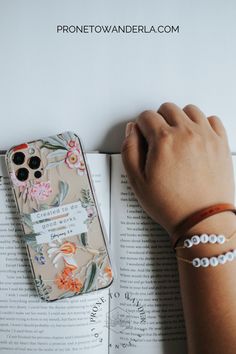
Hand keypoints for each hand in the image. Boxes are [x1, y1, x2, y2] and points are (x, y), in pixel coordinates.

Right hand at [121, 102, 233, 234]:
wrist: (202, 220)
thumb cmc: (171, 205)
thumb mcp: (137, 181)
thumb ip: (129, 150)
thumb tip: (132, 130)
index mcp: (163, 140)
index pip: (147, 116)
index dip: (141, 126)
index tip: (144, 137)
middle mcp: (186, 133)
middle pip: (168, 108)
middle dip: (159, 119)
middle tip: (159, 138)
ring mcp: (206, 136)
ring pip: (190, 110)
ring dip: (180, 119)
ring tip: (178, 137)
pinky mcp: (221, 143)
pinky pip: (212, 119)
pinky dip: (202, 124)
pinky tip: (196, 138)